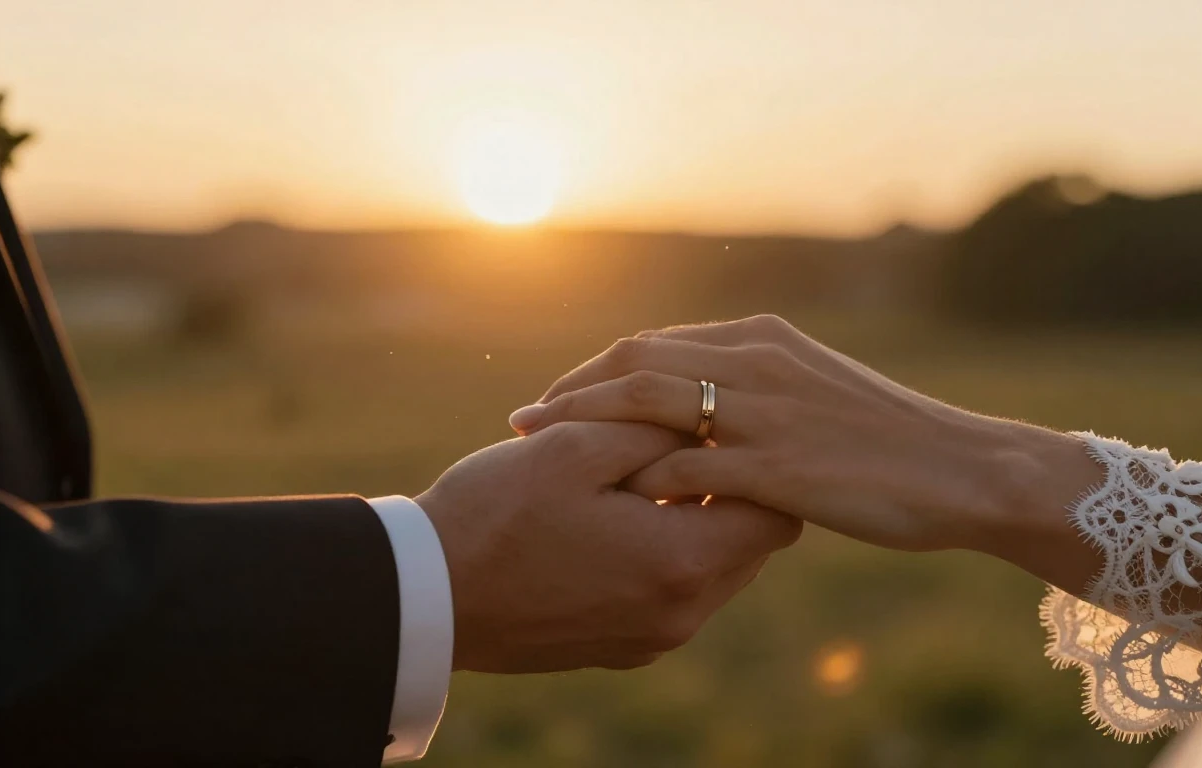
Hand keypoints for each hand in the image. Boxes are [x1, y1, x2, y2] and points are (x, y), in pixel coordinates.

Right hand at [414, 421, 800, 673]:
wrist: (425, 594)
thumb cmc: (496, 511)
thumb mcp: (578, 445)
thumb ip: (660, 427)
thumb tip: (713, 417)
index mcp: (680, 563)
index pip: (776, 514)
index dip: (757, 464)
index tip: (722, 430)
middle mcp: (680, 614)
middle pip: (750, 546)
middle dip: (728, 491)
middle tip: (681, 444)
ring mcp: (651, 639)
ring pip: (713, 570)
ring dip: (695, 521)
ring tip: (639, 476)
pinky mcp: (622, 648)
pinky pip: (673, 594)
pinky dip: (664, 553)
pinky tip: (614, 517)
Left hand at [508, 315, 1058, 552]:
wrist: (963, 470)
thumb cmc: (892, 442)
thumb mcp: (818, 393)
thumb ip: (761, 391)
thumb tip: (710, 407)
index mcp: (763, 341)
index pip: (655, 346)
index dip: (597, 372)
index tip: (558, 398)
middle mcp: (756, 362)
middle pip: (635, 364)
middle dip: (571, 391)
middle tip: (523, 421)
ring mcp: (765, 411)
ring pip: (647, 404)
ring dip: (584, 425)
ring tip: (538, 450)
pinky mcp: (779, 465)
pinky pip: (688, 468)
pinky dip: (642, 481)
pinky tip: (607, 502)